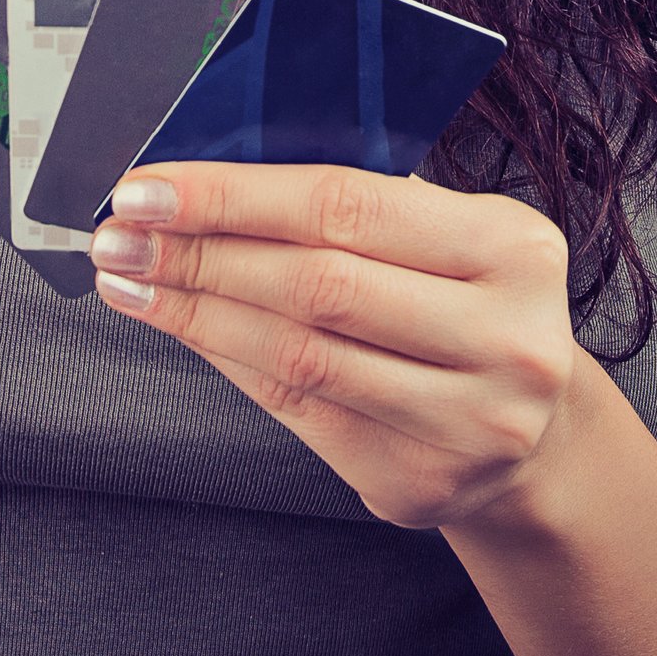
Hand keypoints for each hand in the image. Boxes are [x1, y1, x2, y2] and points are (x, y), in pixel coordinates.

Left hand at [88, 162, 585, 532]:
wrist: (536, 434)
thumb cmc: (470, 306)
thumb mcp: (451, 236)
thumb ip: (360, 204)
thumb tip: (212, 174)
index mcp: (512, 247)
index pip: (346, 205)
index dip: (235, 195)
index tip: (150, 185)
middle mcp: (505, 337)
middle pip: (316, 283)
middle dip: (200, 253)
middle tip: (120, 235)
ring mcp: (469, 421)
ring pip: (298, 354)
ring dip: (195, 312)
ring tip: (131, 280)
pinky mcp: (422, 481)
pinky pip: (298, 409)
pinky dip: (227, 360)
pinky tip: (184, 329)